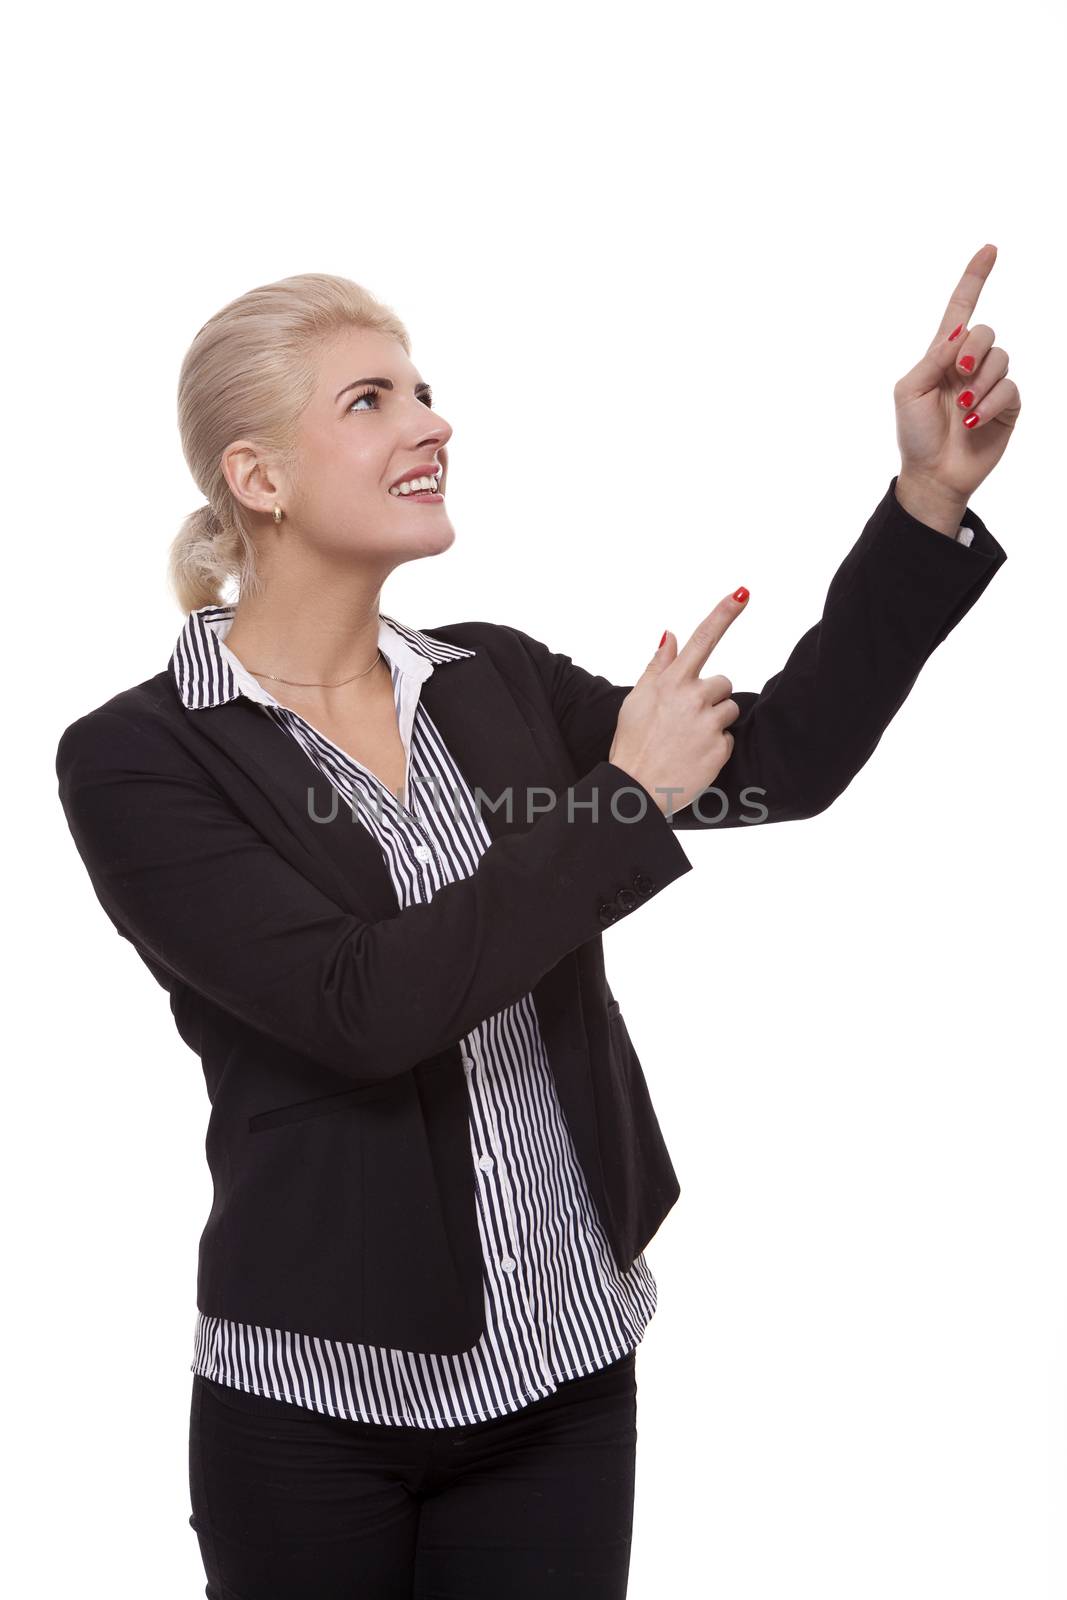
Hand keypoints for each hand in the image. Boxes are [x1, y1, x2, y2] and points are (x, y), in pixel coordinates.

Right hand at [609, 593, 746, 818]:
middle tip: (686, 720)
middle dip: (711, 698)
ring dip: (715, 722)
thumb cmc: (632, 743)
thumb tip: (671, 635)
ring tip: (689, 740)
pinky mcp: (720, 749)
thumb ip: (658, 666)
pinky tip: (694, 757)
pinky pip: (728, 739)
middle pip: (723, 682)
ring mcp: (708, 724)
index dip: (724, 613)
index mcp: (671, 682)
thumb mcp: (636, 700)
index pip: (702, 639)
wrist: (635, 790)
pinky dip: (715, 747)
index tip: (743, 593)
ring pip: (729, 710)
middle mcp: (692, 697)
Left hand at [893, 243, 1020, 508]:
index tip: (990, 248)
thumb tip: (961, 332)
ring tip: (964, 408)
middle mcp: (969, 365)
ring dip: (980, 382)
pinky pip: (1010, 387)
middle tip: (958, 375)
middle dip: (973, 349)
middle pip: (985, 331)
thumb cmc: (914, 435)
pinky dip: (991, 402)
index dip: (975, 279)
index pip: (961, 310)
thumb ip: (933, 358)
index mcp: (942, 356)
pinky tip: (974, 420)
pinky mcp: (1008, 405)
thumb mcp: (909, 391)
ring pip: (1001, 358)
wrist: (932, 474)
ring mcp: (990, 384)